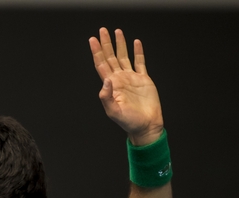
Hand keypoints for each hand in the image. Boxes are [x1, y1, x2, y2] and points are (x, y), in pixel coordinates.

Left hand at [90, 28, 163, 145]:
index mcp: (111, 85)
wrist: (146, 125)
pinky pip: (140, 62)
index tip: (92, 40)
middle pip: (111, 57)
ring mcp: (131, 78)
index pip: (101, 64)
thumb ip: (107, 97)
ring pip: (124, 56)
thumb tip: (106, 80)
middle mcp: (119, 79)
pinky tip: (136, 43)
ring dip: (120, 44)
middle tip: (102, 30)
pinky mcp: (144, 79)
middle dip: (106, 43)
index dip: (96, 52)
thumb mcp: (113, 111)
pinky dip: (138, 52)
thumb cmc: (129, 122)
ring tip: (117, 32)